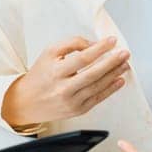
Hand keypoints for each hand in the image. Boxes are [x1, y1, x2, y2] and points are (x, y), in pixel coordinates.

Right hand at [2, 36, 130, 127]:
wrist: (27, 102)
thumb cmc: (40, 75)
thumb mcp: (50, 53)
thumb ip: (72, 44)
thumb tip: (94, 44)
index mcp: (55, 72)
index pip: (82, 58)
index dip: (100, 48)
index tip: (112, 41)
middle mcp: (63, 88)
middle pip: (93, 74)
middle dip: (112, 62)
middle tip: (125, 53)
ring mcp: (72, 101)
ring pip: (98, 86)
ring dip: (114, 74)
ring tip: (125, 64)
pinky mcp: (78, 110)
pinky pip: (98, 98)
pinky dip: (111, 89)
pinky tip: (119, 80)